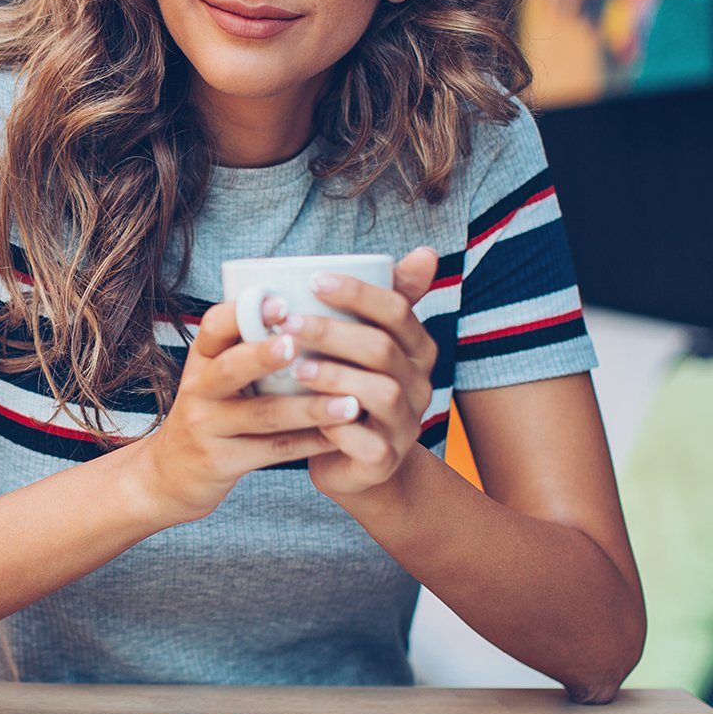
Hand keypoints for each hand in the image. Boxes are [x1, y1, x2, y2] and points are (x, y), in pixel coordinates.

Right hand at [133, 297, 362, 525]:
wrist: (169, 475)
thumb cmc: (210, 413)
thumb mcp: (213, 377)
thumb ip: (247, 348)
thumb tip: (308, 310)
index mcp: (201, 359)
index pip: (214, 326)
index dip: (244, 312)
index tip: (280, 302)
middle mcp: (198, 389)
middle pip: (231, 368)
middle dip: (265, 355)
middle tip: (299, 343)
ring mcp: (207, 427)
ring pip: (262, 415)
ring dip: (310, 408)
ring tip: (351, 403)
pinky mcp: (221, 462)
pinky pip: (273, 451)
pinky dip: (310, 443)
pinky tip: (341, 436)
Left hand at [289, 247, 439, 499]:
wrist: (353, 462)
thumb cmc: (349, 388)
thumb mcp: (364, 343)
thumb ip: (379, 300)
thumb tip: (426, 251)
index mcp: (418, 348)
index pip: (397, 309)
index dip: (356, 293)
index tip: (311, 280)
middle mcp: (421, 384)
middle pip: (382, 348)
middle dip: (332, 332)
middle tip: (286, 323)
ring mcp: (407, 424)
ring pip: (380, 393)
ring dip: (333, 376)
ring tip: (293, 367)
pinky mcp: (385, 460)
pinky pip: (367, 442)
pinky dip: (335, 427)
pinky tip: (307, 414)